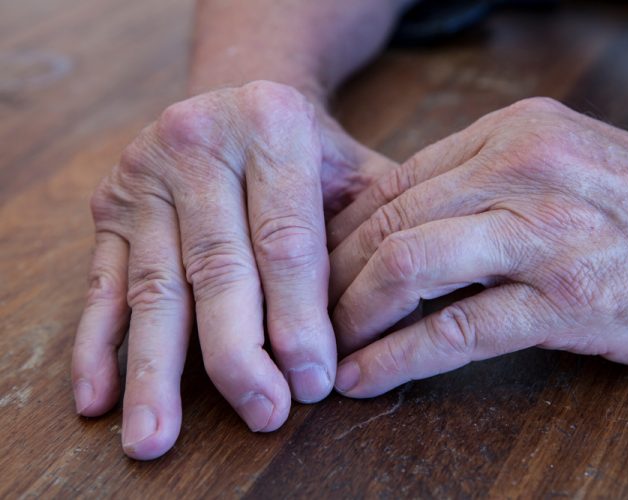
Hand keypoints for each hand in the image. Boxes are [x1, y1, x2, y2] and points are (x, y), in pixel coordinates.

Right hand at [71, 81, 394, 458]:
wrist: (240, 96)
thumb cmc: (310, 152)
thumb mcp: (355, 169)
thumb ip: (381, 232)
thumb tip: (400, 324)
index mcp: (271, 124)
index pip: (285, 241)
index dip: (299, 320)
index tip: (312, 384)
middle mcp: (197, 139)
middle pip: (216, 269)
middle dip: (238, 354)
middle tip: (262, 414)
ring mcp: (142, 171)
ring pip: (153, 287)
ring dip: (155, 371)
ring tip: (155, 438)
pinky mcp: (109, 205)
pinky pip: (101, 283)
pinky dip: (98, 345)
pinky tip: (100, 398)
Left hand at [327, 97, 627, 397]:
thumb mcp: (564, 169)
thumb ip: (484, 185)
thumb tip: (402, 221)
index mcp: (515, 133)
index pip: (394, 183)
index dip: (339, 233)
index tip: (312, 270)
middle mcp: (523, 169)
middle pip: (390, 221)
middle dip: (330, 276)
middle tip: (302, 314)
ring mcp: (545, 233)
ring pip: (409, 264)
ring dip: (352, 313)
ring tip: (325, 349)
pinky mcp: (567, 299)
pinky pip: (457, 328)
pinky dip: (399, 356)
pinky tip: (367, 378)